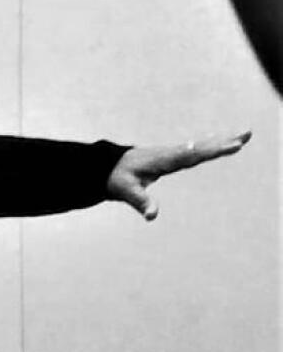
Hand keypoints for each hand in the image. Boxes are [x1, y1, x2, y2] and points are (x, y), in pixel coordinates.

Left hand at [106, 130, 250, 220]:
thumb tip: (152, 216)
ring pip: (200, 145)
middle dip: (223, 143)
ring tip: (245, 135)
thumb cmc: (116, 179)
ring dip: (222, 141)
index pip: (191, 155)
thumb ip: (140, 202)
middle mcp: (169, 153)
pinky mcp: (171, 155)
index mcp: (162, 160)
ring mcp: (171, 152)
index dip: (210, 151)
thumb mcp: (126, 192)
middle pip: (200, 147)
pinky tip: (223, 142)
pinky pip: (196, 149)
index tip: (229, 146)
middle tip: (245, 136)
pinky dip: (211, 145)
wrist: (106, 166)